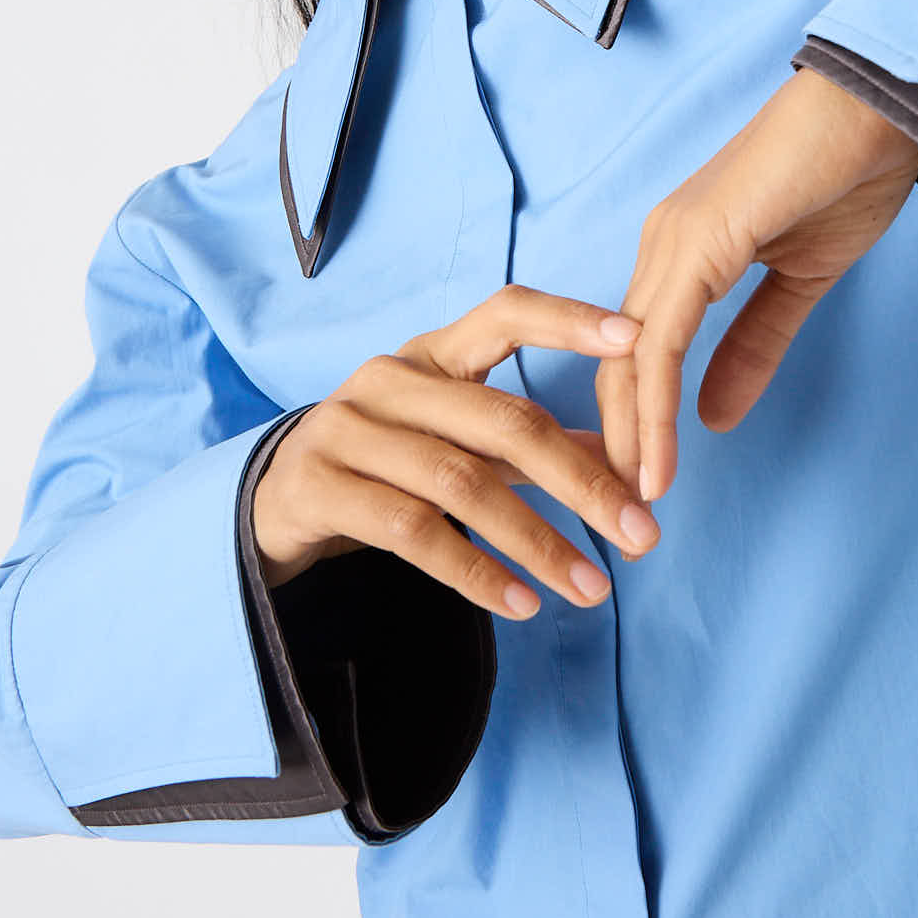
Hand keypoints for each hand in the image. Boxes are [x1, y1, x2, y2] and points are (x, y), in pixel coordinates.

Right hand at [250, 285, 664, 620]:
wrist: (275, 498)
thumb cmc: (385, 459)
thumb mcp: (456, 438)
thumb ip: (528, 444)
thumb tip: (621, 460)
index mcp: (432, 354)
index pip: (505, 312)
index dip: (568, 319)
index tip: (633, 338)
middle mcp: (389, 380)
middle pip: (504, 424)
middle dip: (582, 485)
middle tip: (642, 534)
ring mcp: (348, 430)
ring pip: (462, 485)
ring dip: (537, 543)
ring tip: (592, 589)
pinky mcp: (319, 488)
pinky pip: (412, 533)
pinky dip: (476, 573)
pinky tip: (523, 604)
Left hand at [596, 66, 917, 502]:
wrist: (880, 108)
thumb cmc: (848, 173)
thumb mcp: (802, 281)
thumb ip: (756, 344)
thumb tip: (715, 416)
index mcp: (683, 255)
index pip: (640, 355)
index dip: (638, 423)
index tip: (644, 487)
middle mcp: (662, 248)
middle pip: (619, 365)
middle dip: (620, 445)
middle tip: (626, 518)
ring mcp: (672, 243)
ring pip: (631, 360)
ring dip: (631, 439)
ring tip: (636, 505)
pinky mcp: (696, 244)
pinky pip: (662, 341)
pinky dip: (655, 405)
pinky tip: (658, 455)